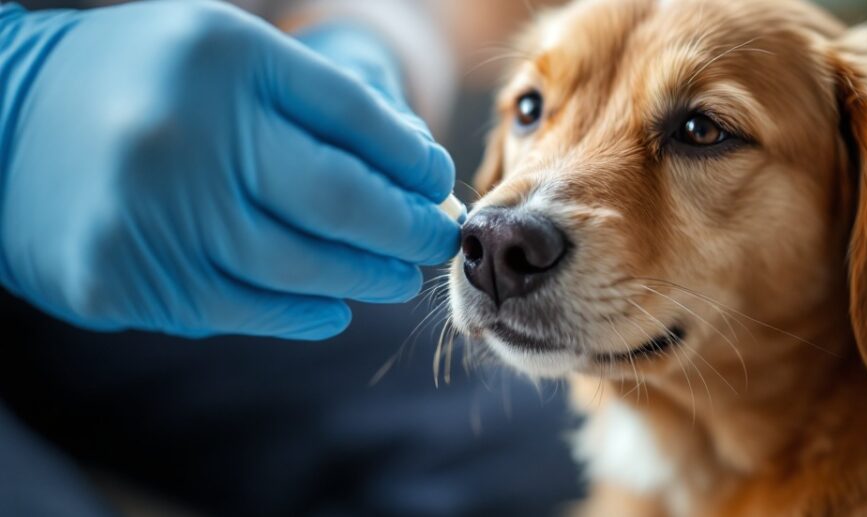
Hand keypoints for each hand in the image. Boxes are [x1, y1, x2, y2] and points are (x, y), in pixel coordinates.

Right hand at [0, 1, 459, 339]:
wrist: (5, 124)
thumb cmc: (147, 85)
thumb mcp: (228, 57)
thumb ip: (321, 106)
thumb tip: (418, 172)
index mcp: (222, 58)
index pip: (356, 117)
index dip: (413, 161)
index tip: (435, 183)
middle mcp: (185, 131)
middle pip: (340, 200)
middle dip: (407, 229)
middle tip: (434, 242)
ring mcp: (148, 212)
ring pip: (298, 267)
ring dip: (366, 277)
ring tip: (394, 275)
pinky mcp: (121, 278)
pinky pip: (242, 308)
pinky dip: (305, 311)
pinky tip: (333, 303)